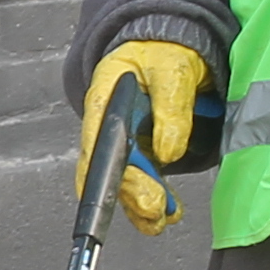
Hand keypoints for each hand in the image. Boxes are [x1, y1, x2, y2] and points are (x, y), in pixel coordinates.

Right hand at [76, 39, 208, 233]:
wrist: (173, 51)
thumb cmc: (164, 54)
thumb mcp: (171, 70)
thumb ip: (171, 107)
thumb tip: (168, 151)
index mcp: (104, 99)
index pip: (96, 138)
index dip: (102, 167)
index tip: (116, 187)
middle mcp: (106, 127)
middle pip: (108, 168)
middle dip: (130, 192)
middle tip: (154, 207)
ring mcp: (123, 145)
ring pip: (122, 185)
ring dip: (141, 206)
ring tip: (162, 218)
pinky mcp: (141, 158)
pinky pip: (141, 186)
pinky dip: (154, 205)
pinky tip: (168, 213)